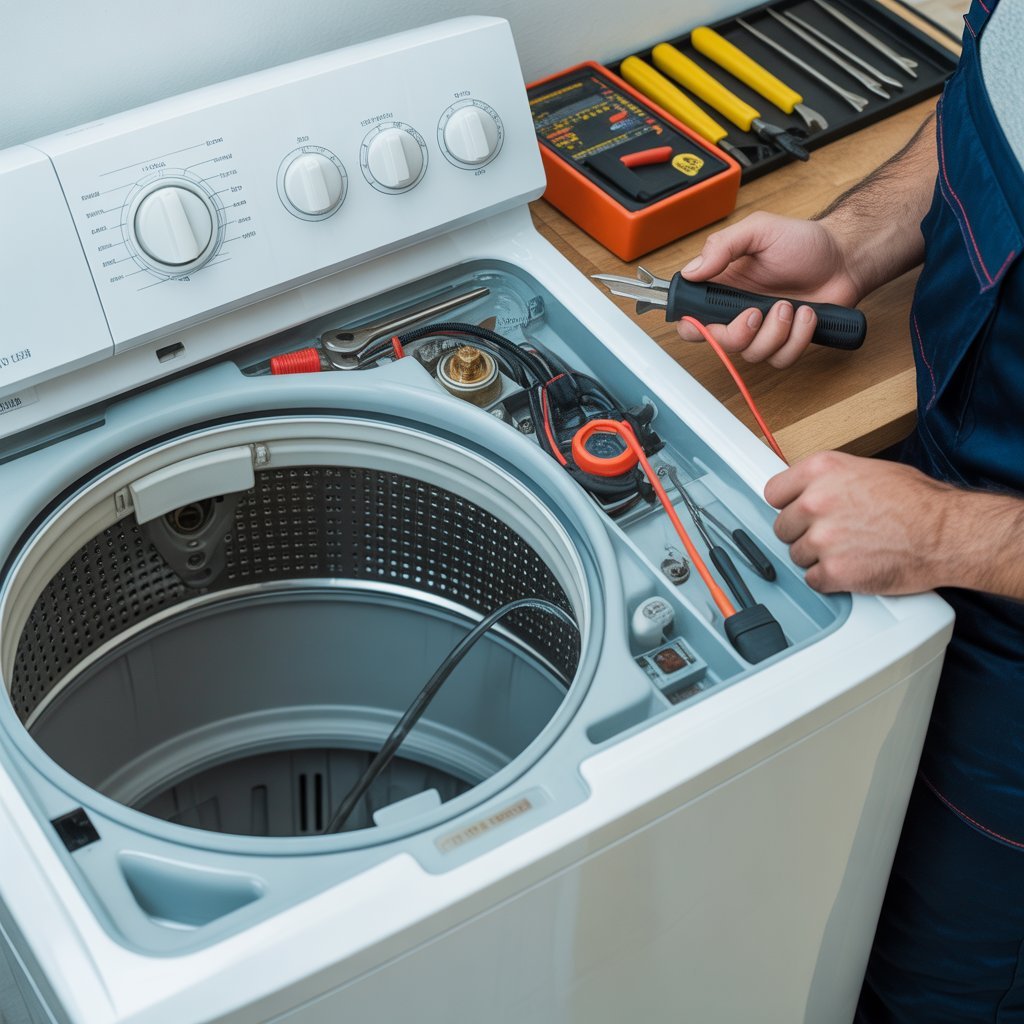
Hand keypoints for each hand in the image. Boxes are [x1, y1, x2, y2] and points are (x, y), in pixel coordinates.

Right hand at [676, 212, 865, 367]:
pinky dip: (797, 338)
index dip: (692, 324)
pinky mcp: (785, 342)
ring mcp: (762, 330)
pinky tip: (807, 315)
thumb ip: (722, 246)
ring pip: (752, 354)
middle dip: (737, 334)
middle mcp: (738, 312)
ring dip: (775, 332)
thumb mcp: (759, 230)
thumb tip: (691, 271)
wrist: (845, 258)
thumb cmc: (804, 242)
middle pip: (718, 343)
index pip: (691, 317)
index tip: (706, 317)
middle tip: (757, 312)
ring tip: (791, 306)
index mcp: (724, 287)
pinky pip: (780, 359)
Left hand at [763, 451, 952, 594]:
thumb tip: (810, 491)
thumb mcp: (868, 470)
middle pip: (782, 527)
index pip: (774, 492)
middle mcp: (815, 501)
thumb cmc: (919, 502)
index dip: (787, 505)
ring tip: (851, 550)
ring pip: (797, 555)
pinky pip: (813, 580)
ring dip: (818, 557)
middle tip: (833, 534)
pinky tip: (853, 568)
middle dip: (804, 533)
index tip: (795, 511)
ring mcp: (822, 538)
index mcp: (822, 470)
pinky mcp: (833, 570)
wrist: (947, 534)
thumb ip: (831, 481)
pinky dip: (830, 580)